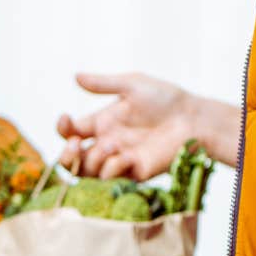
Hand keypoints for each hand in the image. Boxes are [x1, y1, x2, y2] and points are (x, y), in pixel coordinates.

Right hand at [57, 72, 201, 180]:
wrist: (193, 119)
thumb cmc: (166, 99)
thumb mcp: (133, 85)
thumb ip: (103, 84)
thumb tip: (75, 76)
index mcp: (102, 124)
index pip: (70, 132)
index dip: (62, 128)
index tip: (66, 119)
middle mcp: (105, 145)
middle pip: (71, 160)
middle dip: (66, 155)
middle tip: (75, 144)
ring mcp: (117, 161)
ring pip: (86, 172)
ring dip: (92, 160)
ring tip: (113, 145)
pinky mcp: (131, 174)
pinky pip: (110, 179)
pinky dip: (112, 169)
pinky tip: (127, 157)